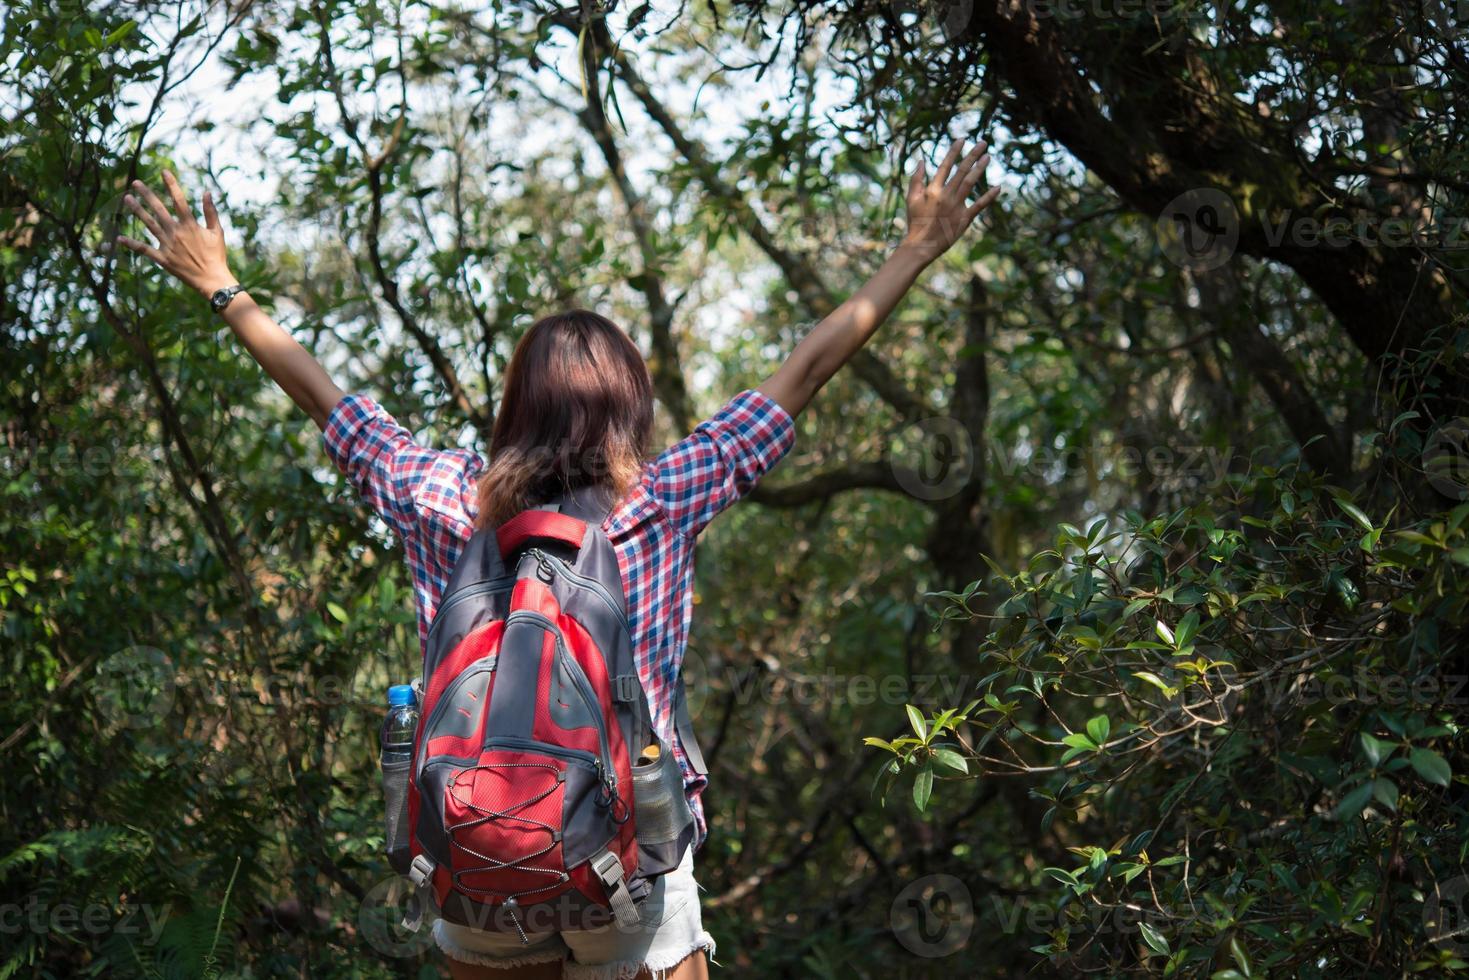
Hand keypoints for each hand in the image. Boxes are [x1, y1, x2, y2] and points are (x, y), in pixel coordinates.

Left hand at [115, 171, 236, 297]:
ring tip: (127, 199)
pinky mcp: (163, 259)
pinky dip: (132, 244)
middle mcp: (176, 232)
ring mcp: (167, 245)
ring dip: (137, 211)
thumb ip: (210, 212)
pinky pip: (144, 249)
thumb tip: (207, 192)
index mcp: (190, 225)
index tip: (163, 171)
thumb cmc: (217, 256)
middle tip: (135, 183)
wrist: (212, 280)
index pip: (179, 200)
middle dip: (146, 194)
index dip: (171, 184)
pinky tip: (120, 237)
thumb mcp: (217, 232)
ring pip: (149, 224)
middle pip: (158, 209)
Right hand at [900, 138, 1001, 261]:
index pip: (945, 166)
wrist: (921, 246)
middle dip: (972, 155)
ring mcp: (956, 207)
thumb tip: (920, 160)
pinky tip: (998, 187)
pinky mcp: (964, 219)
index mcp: (933, 190)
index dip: (954, 151)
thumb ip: (916, 179)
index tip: (962, 139)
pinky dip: (989, 197)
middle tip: (983, 142)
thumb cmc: (915, 222)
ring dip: (980, 169)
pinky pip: (979, 206)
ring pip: (971, 183)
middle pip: (962, 171)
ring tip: (988, 156)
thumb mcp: (911, 199)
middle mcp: (946, 196)